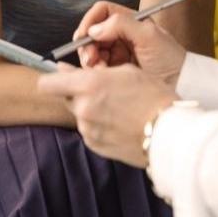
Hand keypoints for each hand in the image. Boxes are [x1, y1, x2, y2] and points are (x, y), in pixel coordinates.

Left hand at [37, 64, 176, 166]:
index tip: (58, 76)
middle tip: (101, 89)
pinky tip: (119, 120)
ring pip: (79, 113)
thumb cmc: (153, 96)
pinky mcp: (95, 146)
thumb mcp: (126, 71)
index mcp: (89, 85)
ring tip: (117, 106)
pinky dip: (99, 124)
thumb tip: (65, 70)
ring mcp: (88, 130)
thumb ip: (93, 70)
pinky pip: (89, 129)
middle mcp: (83, 109)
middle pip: (65, 97)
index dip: (52, 78)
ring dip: (90, 108)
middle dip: (77, 92)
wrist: (169, 133)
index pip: (48, 83)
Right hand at [73, 1, 186, 87]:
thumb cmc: (171, 60)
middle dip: (88, 45)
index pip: (101, 12)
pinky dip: (96, 72)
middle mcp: (122, 34)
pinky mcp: (117, 71)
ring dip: (91, 61)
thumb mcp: (149, 37)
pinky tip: (105, 77)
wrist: (182, 87)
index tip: (84, 36)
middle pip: (93, 32)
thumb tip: (94, 28)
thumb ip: (122, 25)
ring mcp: (119, 53)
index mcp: (130, 21)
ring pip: (92, 51)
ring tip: (100, 71)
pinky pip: (98, 68)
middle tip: (91, 61)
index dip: (90, 21)